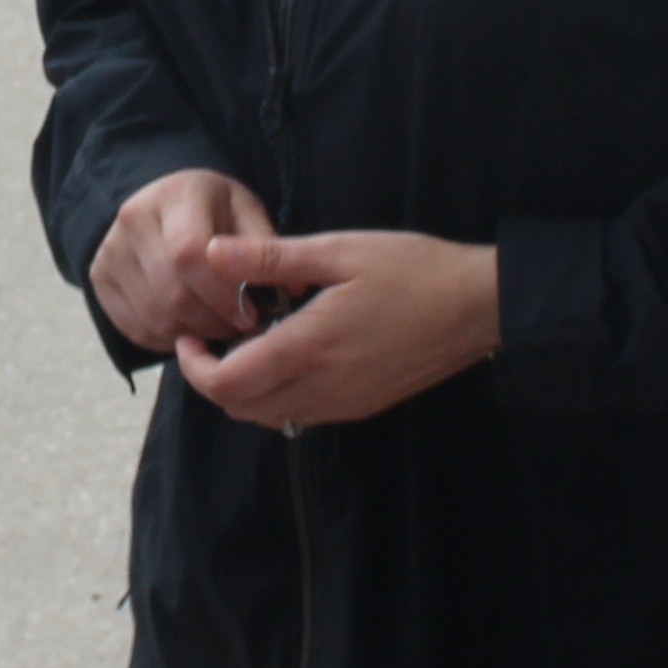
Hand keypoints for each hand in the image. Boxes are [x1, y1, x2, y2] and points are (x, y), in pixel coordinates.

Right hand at [89, 165, 273, 357]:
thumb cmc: (213, 209)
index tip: (251, 312)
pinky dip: (168, 340)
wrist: (159, 200)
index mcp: (175, 197)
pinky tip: (190, 329)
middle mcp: (133, 221)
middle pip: (172, 293)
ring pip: (155, 317)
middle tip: (238, 327)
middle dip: (213, 322)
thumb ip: (266, 247)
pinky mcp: (99, 279)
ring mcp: (109, 251)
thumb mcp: (245, 210)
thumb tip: (291, 291)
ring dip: (193, 336)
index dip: (222, 294)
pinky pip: (136, 328)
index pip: (189, 254)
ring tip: (217, 328)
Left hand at [169, 231, 499, 431]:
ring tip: (246, 345)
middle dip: (213, 380)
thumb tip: (210, 251)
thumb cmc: (413, 269)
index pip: (227, 384)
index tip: (189, 335)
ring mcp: (344, 404)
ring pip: (268, 417)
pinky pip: (301, 415)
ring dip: (244, 391)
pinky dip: (277, 396)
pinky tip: (287, 356)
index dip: (193, 367)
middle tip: (210, 339)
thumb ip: (270, 258)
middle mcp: (322, 387)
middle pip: (240, 409)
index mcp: (310, 347)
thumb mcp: (339, 250)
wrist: (478, 307)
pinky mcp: (361, 407)